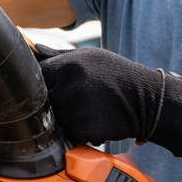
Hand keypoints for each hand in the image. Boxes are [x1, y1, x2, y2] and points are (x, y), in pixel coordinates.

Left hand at [36, 45, 181, 156]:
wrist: (148, 100)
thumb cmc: (117, 76)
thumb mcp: (91, 57)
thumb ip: (60, 54)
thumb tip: (34, 48)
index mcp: (69, 64)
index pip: (37, 74)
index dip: (45, 82)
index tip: (56, 85)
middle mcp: (69, 85)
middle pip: (44, 99)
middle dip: (56, 101)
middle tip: (78, 100)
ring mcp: (75, 108)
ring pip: (55, 118)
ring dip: (67, 117)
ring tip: (88, 110)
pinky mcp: (83, 129)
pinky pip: (68, 133)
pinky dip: (78, 131)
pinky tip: (94, 121)